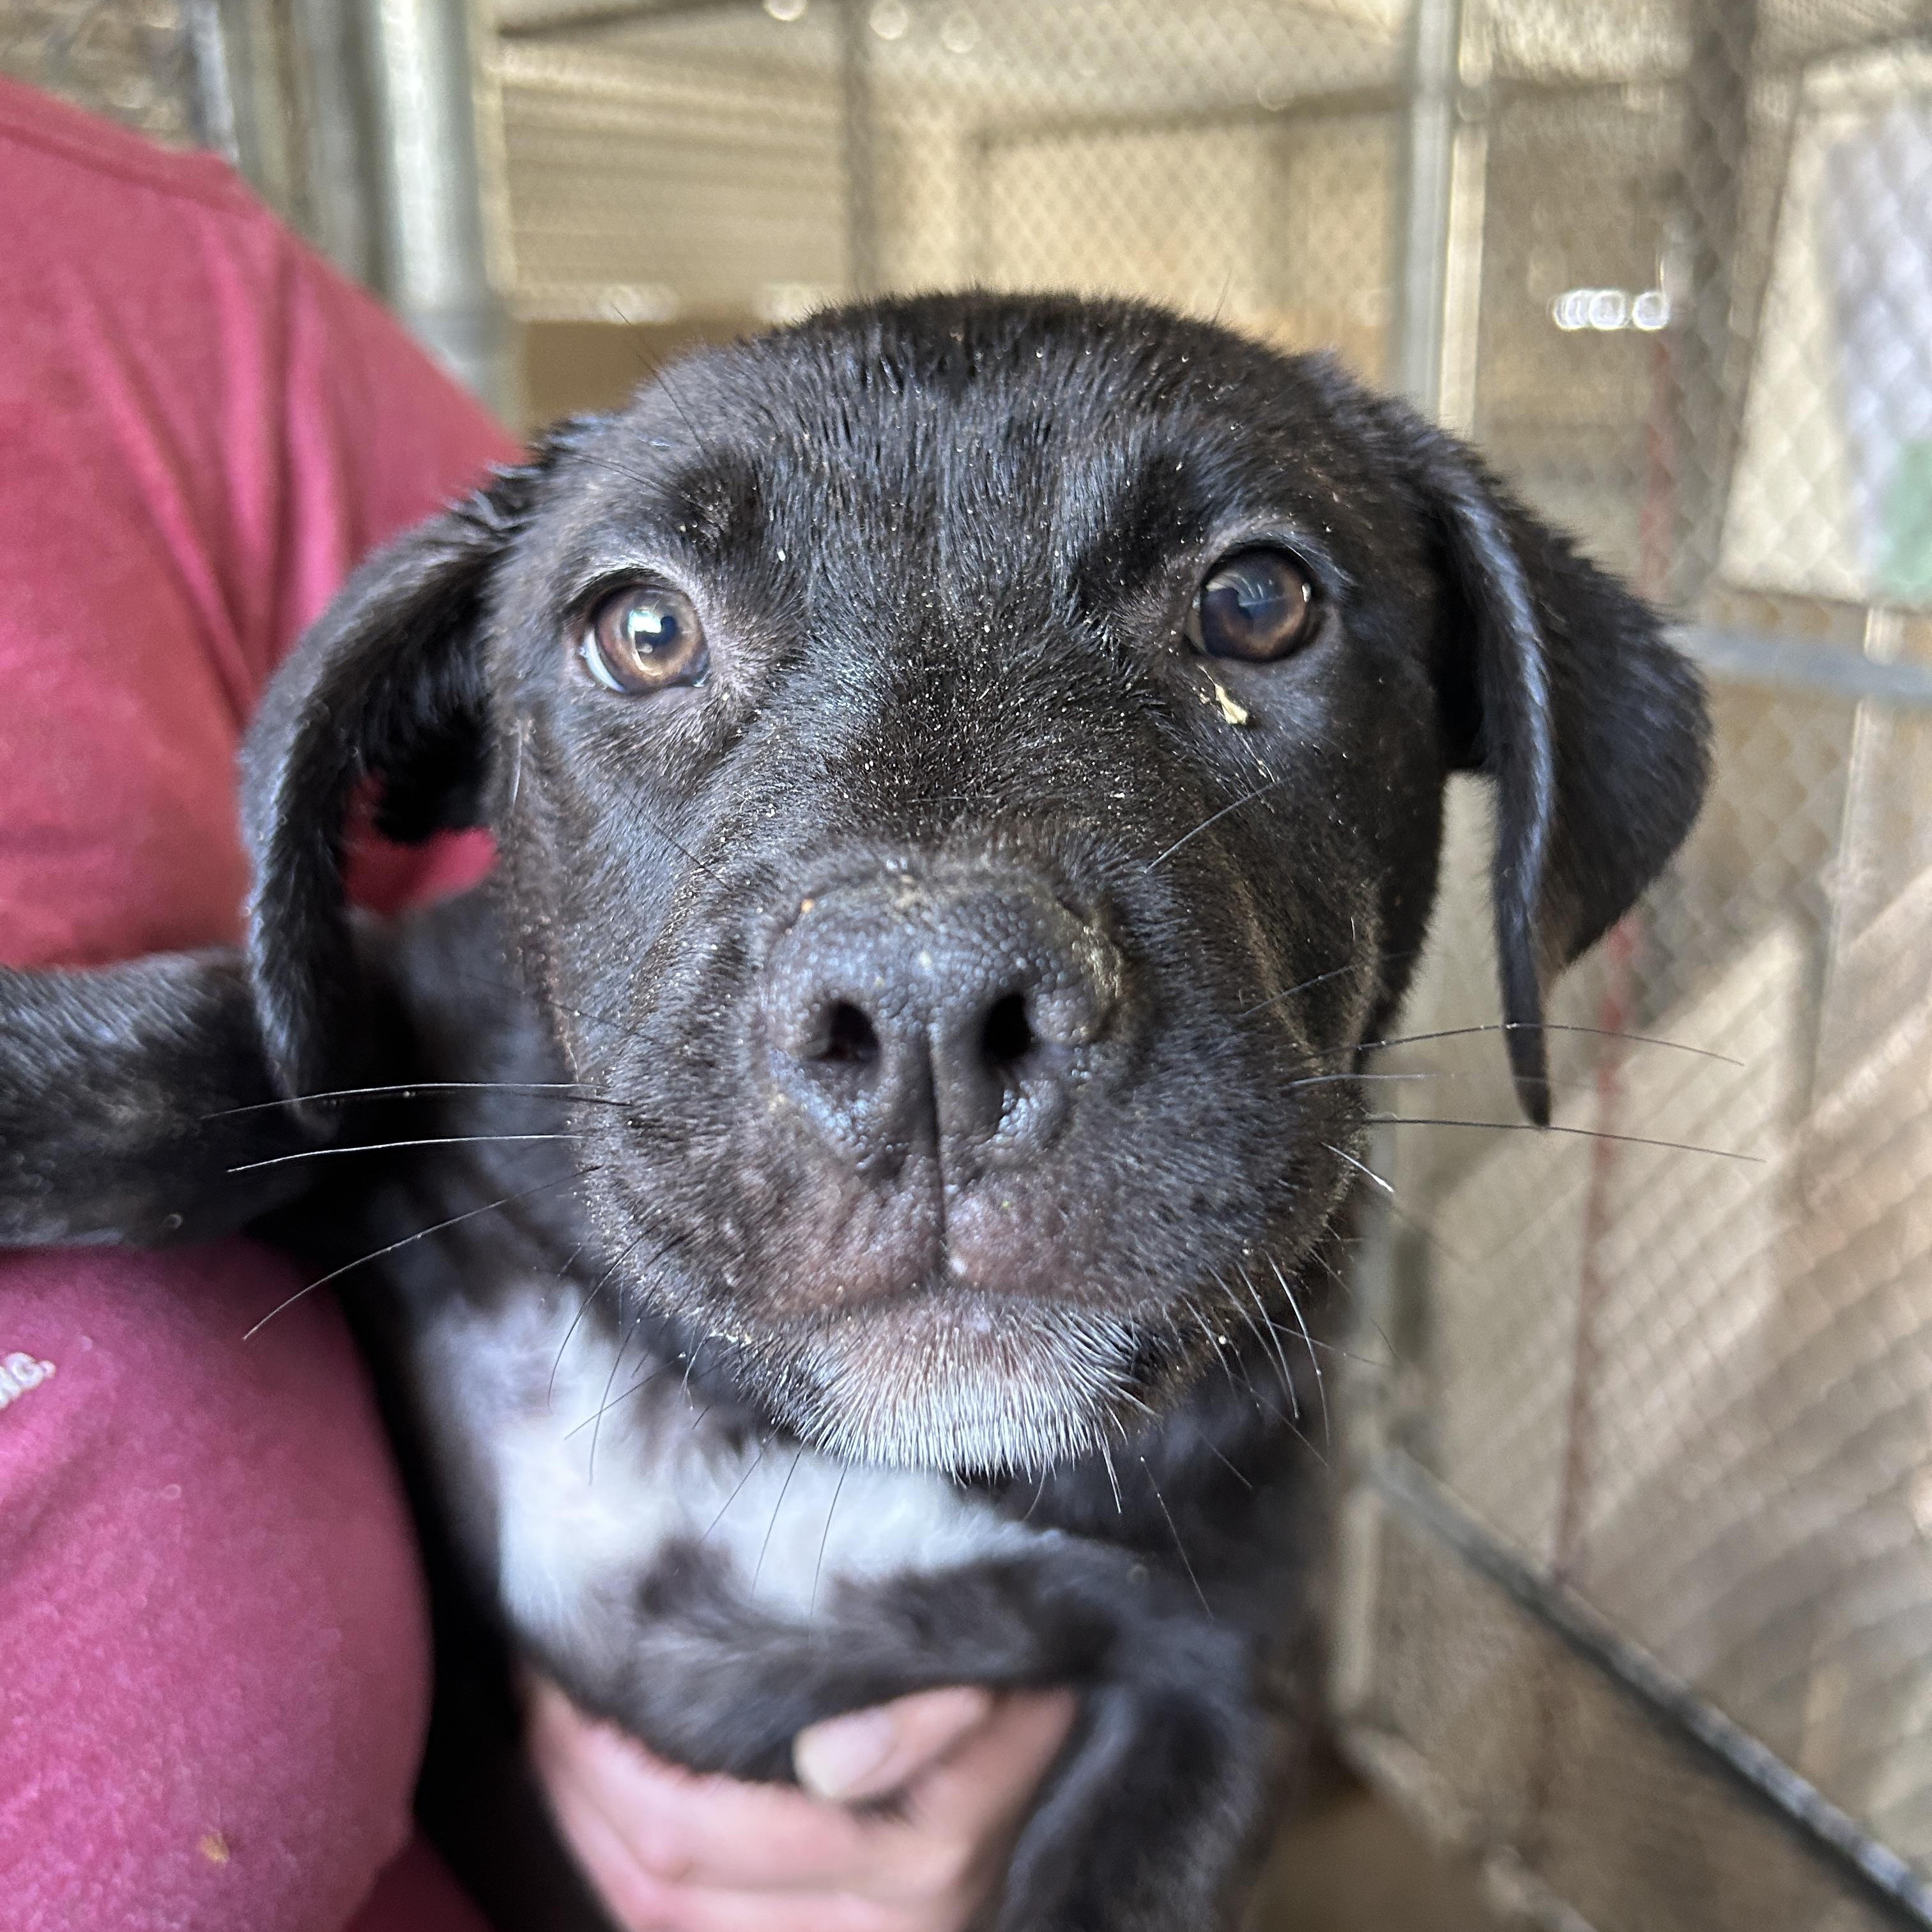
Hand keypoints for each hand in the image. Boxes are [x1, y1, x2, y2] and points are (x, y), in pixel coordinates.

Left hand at [527, 1678, 1077, 1931]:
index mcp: (913, 1864)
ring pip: (662, 1921)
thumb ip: (935, 1711)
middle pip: (659, 1889)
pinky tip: (606, 1796)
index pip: (698, 1834)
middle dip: (574, 1791)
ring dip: (587, 1828)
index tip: (554, 1675)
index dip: (606, 1764)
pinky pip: (693, 1924)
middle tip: (531, 1692)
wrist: (1074, 1736)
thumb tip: (827, 1764)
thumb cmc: (1032, 1685)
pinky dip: (629, 1859)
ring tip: (551, 1735)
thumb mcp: (1007, 1678)